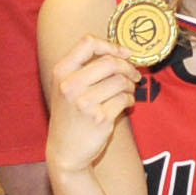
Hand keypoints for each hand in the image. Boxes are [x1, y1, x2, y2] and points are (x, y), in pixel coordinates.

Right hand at [44, 33, 142, 174]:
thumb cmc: (69, 115)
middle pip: (110, 62)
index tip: (124, 53)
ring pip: (120, 81)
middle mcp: (70, 85)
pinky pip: (124, 100)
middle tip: (134, 74)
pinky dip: (130, 100)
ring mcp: (84, 103)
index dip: (111, 45)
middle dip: (128, 67)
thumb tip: (122, 52)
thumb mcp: (65, 86)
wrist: (65, 151)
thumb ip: (84, 67)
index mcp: (61, 72)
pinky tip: (126, 104)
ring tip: (128, 91)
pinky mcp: (100, 118)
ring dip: (130, 85)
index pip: (88, 43)